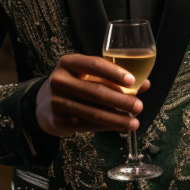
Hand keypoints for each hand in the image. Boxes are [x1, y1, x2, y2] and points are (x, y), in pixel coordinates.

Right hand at [35, 53, 149, 137]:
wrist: (44, 104)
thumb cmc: (75, 84)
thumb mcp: (88, 75)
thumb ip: (114, 77)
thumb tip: (145, 84)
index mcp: (68, 62)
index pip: (94, 64)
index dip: (115, 72)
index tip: (133, 81)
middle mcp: (59, 80)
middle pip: (96, 91)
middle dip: (121, 101)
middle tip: (139, 106)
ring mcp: (57, 101)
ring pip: (93, 112)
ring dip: (117, 118)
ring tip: (134, 122)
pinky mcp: (59, 120)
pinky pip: (88, 125)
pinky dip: (107, 126)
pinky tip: (119, 127)